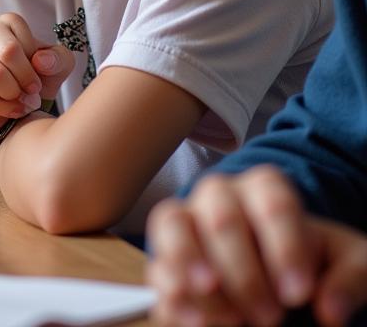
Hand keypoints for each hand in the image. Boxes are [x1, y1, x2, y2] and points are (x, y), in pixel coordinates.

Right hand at [0, 12, 73, 137]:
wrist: (6, 112)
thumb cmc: (31, 83)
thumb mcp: (55, 71)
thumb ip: (59, 59)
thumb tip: (41, 61)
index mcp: (9, 23)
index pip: (26, 38)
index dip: (38, 64)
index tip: (40, 77)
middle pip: (9, 51)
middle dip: (26, 79)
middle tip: (33, 93)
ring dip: (14, 96)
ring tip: (22, 104)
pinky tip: (9, 110)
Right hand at [147, 166, 366, 326]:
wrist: (284, 282)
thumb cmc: (317, 264)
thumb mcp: (352, 264)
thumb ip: (351, 279)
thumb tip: (330, 308)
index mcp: (264, 189)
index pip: (270, 198)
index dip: (283, 243)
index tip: (300, 293)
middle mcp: (218, 198)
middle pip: (220, 216)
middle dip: (244, 272)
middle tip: (271, 316)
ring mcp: (186, 224)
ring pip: (173, 225)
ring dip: (196, 270)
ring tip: (228, 315)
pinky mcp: (168, 262)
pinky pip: (156, 267)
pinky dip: (173, 295)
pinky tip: (197, 321)